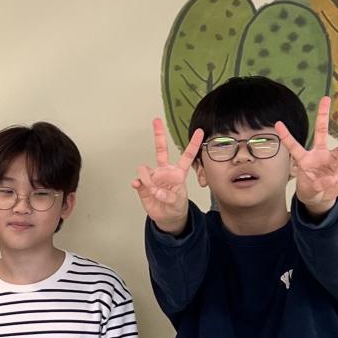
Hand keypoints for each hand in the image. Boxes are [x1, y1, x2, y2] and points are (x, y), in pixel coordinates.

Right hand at [131, 120, 202, 234]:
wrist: (167, 217)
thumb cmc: (176, 206)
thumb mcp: (178, 203)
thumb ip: (169, 197)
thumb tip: (156, 191)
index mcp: (177, 173)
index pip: (187, 156)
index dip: (193, 143)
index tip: (200, 131)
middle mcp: (164, 171)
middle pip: (161, 149)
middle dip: (159, 134)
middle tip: (156, 120)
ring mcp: (153, 177)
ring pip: (144, 169)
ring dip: (148, 180)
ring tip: (152, 191)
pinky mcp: (143, 185)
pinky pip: (137, 179)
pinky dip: (138, 183)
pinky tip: (138, 186)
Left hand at [274, 95, 337, 215]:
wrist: (322, 198)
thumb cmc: (312, 189)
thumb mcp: (309, 191)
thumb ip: (318, 185)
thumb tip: (333, 178)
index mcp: (305, 159)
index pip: (294, 146)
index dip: (286, 136)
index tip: (278, 123)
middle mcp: (319, 154)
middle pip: (322, 131)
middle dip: (323, 114)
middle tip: (325, 99)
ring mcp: (333, 158)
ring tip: (334, 183)